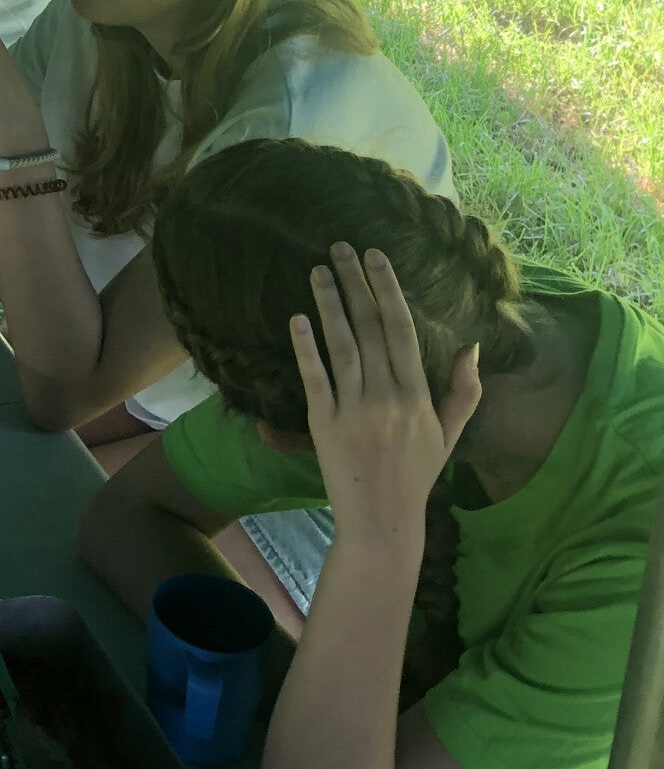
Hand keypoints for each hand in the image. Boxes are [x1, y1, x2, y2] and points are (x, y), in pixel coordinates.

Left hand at [291, 244, 481, 545]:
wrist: (383, 521)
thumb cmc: (416, 475)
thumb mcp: (450, 434)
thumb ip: (464, 391)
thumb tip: (472, 346)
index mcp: (417, 394)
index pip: (401, 329)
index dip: (388, 289)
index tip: (376, 256)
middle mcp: (387, 396)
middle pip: (369, 327)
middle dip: (354, 283)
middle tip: (339, 247)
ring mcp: (355, 409)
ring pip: (342, 345)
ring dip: (329, 304)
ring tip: (317, 270)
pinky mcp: (324, 424)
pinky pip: (315, 379)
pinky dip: (306, 348)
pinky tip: (297, 319)